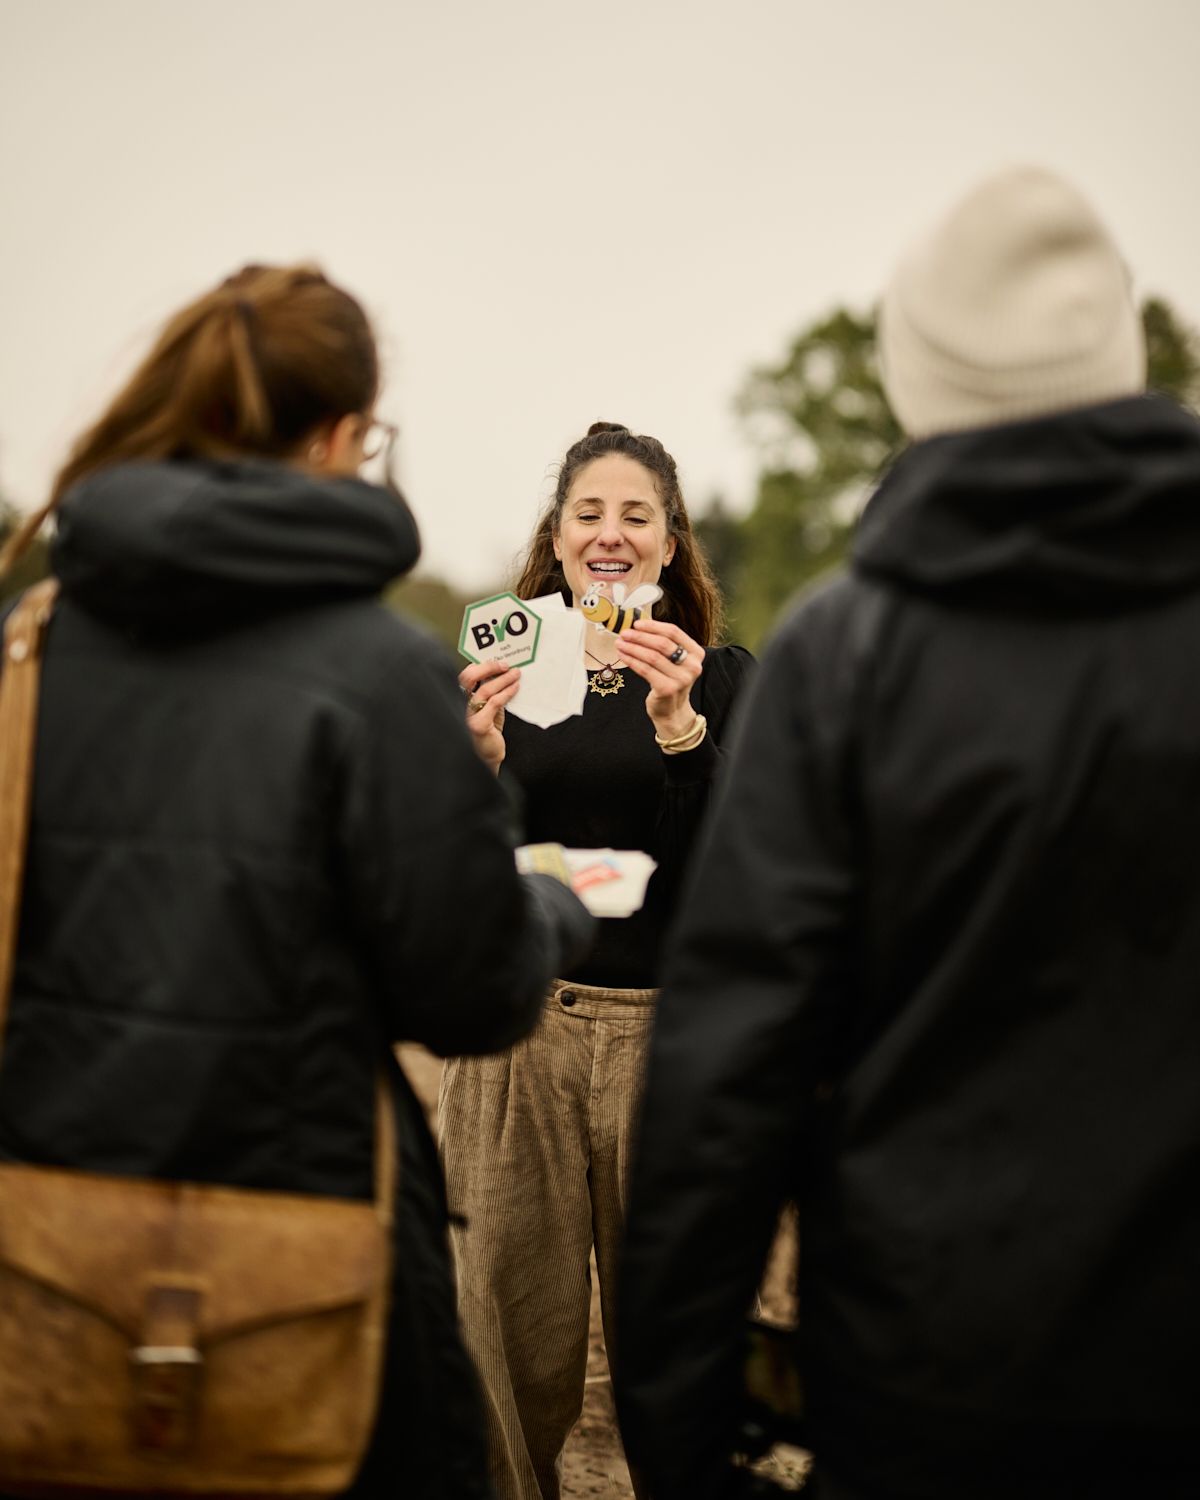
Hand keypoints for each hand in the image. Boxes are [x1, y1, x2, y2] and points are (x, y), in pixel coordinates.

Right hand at [459, 659, 520, 772]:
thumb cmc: (488, 730)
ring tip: (516, 674)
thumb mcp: (488, 707)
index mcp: (460, 698)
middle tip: (506, 664)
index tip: (497, 660)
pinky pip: (494, 703)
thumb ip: (490, 692)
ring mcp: (466, 716)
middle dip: (488, 667)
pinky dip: (506, 693)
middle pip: (468, 678)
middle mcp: (458, 705)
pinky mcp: (477, 725)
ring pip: (484, 690)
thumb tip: (502, 672)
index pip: (465, 676)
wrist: (487, 756)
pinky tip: (515, 688)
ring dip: (503, 680)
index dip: (480, 665)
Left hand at [619, 617, 704, 740]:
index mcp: (696, 653)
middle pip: (662, 643)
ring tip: (620, 644)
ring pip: (652, 656)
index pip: (674, 632)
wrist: (672, 710)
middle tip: (625, 633)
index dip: (653, 626)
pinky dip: (632, 661)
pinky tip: (623, 656)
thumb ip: (664, 645)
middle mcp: (692, 666)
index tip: (637, 624)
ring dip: (632, 648)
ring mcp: (681, 679)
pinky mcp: (667, 689)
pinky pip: (645, 670)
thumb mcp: (674, 661)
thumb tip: (638, 627)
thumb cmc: (670, 681)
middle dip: (640, 636)